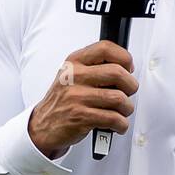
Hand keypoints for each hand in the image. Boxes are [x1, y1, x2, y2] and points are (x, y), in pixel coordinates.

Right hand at [27, 40, 138, 159]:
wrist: (42, 126)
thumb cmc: (63, 101)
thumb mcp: (72, 76)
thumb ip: (94, 67)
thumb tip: (126, 67)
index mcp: (74, 62)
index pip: (105, 48)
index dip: (124, 57)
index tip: (128, 68)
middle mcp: (75, 76)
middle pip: (118, 73)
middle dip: (131, 86)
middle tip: (128, 93)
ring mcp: (77, 97)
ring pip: (119, 98)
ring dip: (127, 108)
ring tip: (121, 112)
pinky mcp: (81, 117)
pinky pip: (114, 118)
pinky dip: (121, 124)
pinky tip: (116, 125)